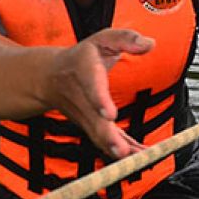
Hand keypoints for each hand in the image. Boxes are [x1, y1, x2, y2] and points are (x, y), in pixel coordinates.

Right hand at [48, 29, 153, 158]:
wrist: (49, 77)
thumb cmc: (83, 57)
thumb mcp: (103, 39)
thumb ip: (126, 38)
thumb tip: (150, 43)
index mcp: (84, 70)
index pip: (91, 85)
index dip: (99, 100)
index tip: (110, 114)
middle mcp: (81, 97)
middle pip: (93, 120)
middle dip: (108, 137)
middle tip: (122, 152)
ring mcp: (83, 115)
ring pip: (98, 135)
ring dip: (115, 149)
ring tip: (136, 160)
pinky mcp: (90, 126)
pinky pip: (104, 140)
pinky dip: (121, 149)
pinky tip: (139, 157)